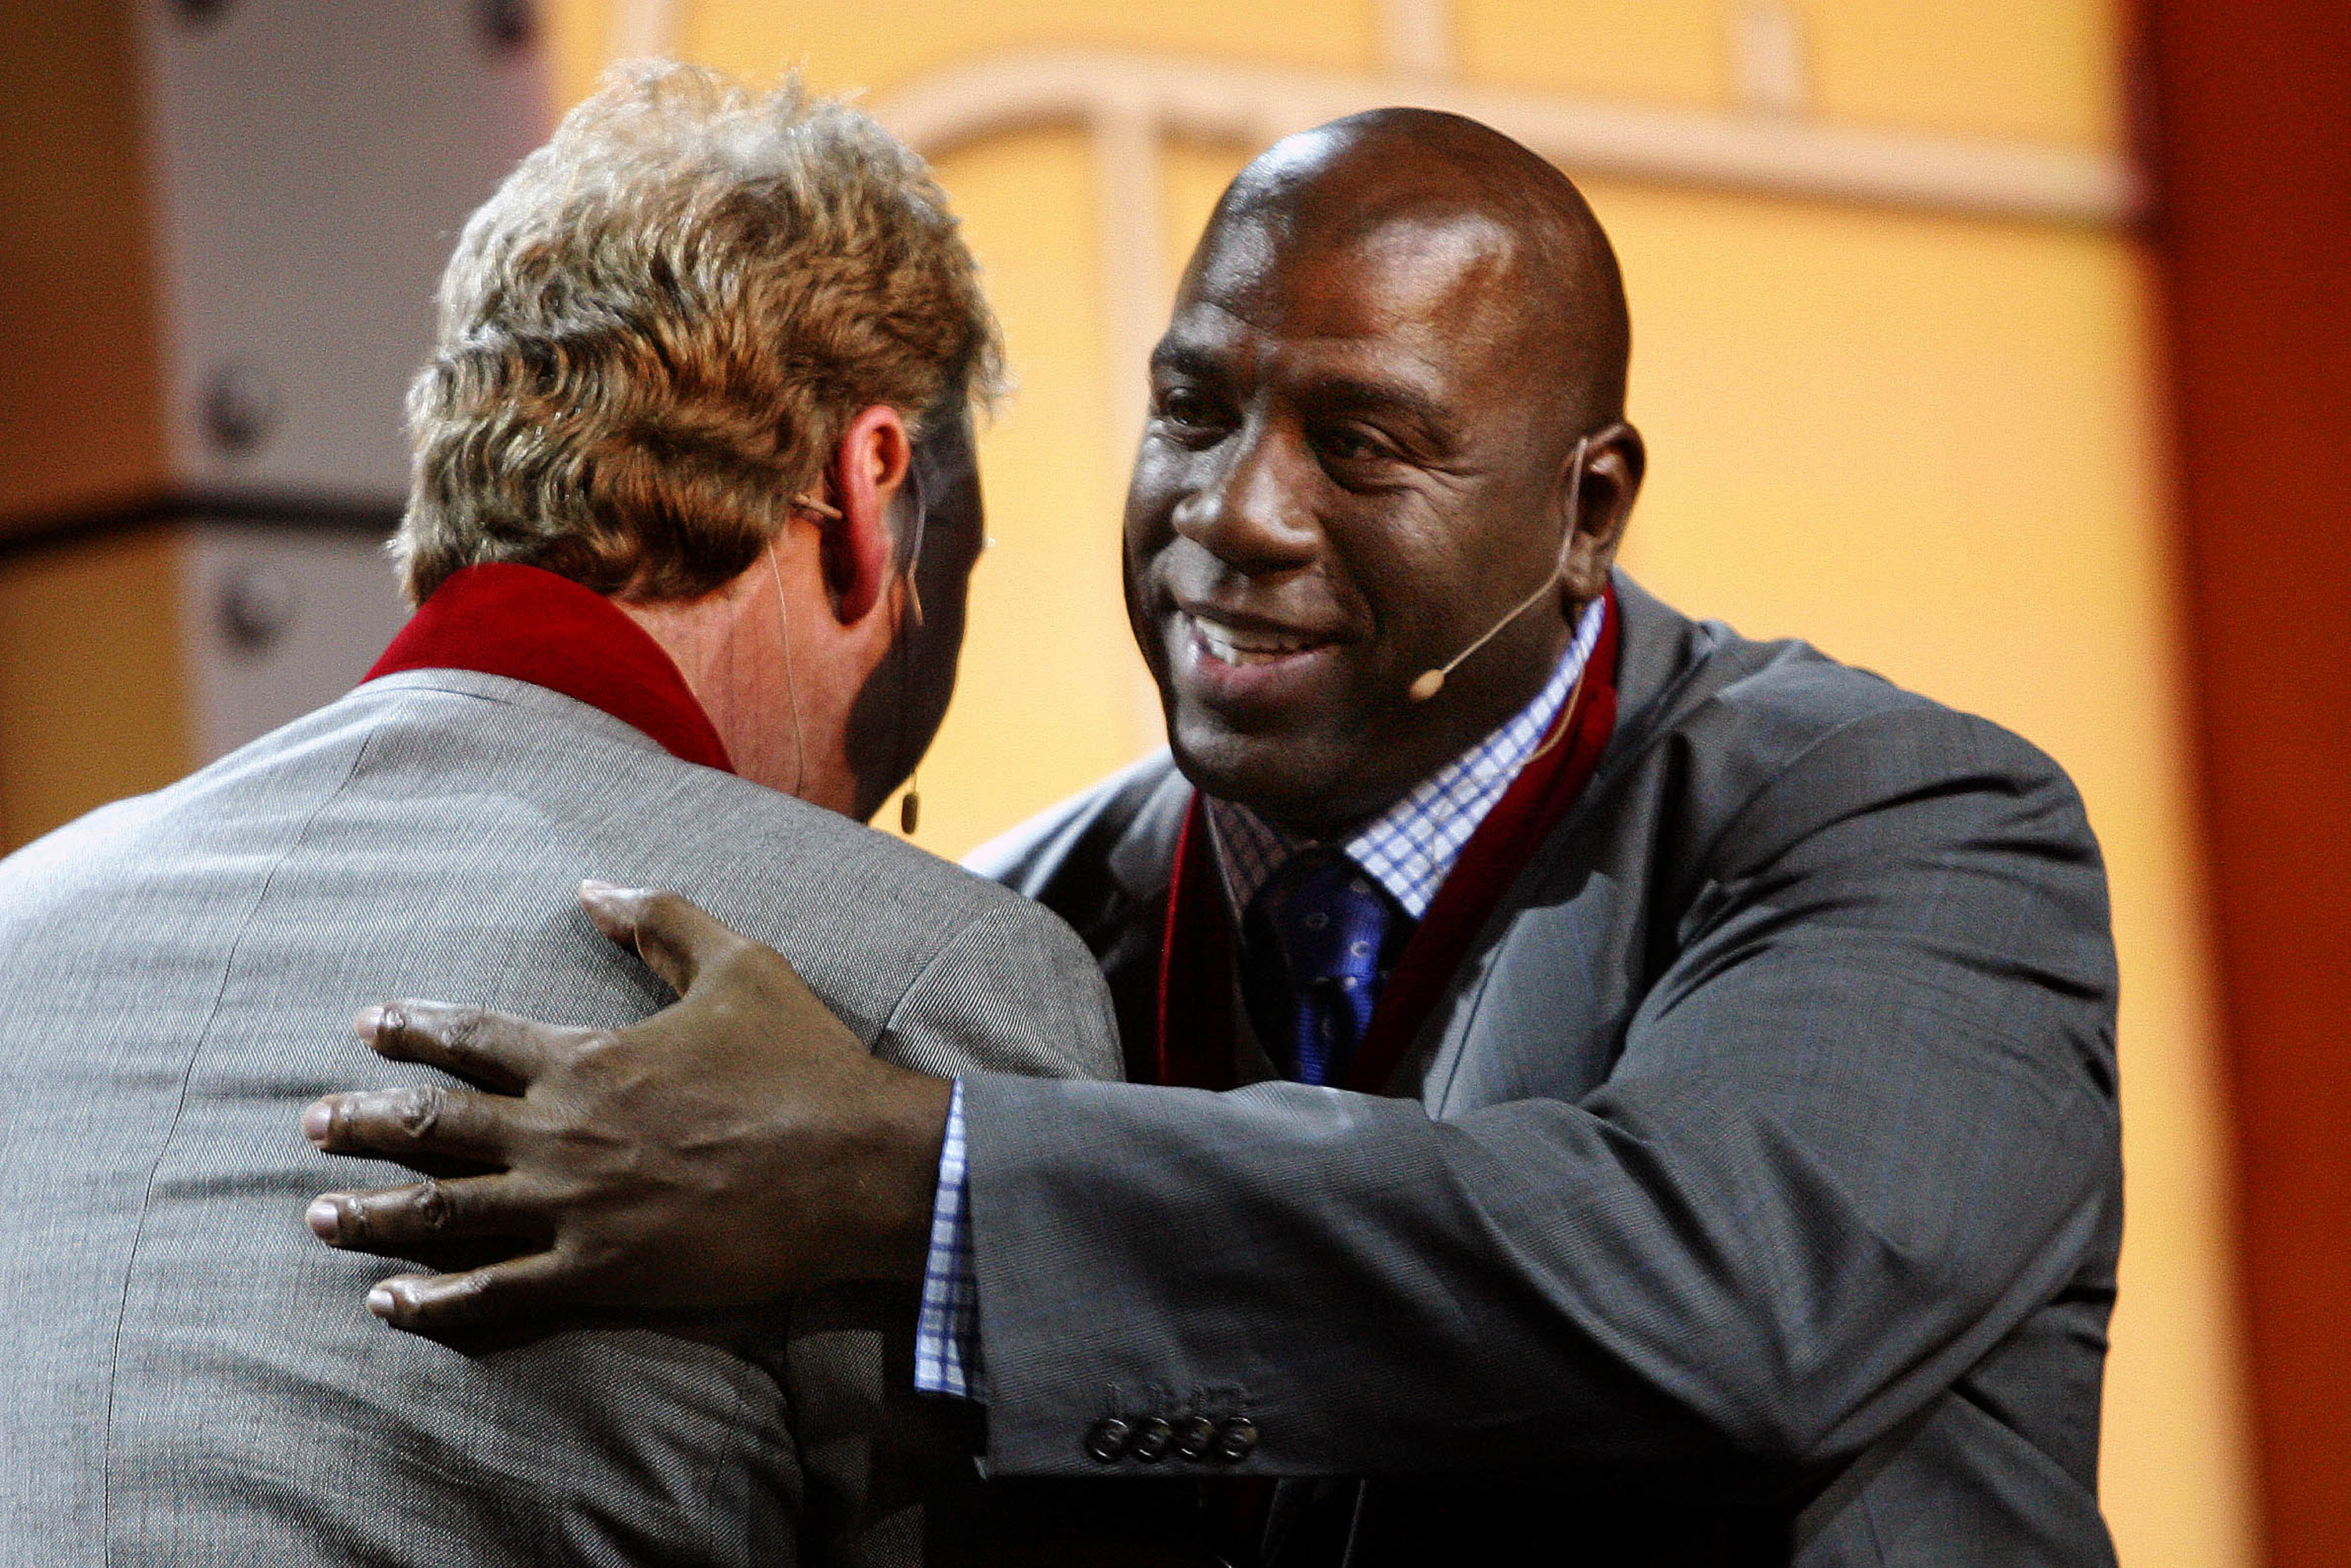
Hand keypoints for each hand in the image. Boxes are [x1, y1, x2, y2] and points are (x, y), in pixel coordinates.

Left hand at [302, 881, 952, 1334]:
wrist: (856, 1167)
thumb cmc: (804, 1063)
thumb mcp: (739, 964)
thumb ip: (661, 919)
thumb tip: (593, 885)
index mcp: (587, 1057)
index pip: (471, 1039)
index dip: (412, 1031)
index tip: (367, 1028)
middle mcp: (561, 1132)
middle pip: (429, 1128)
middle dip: (359, 1124)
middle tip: (309, 1125)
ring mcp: (574, 1209)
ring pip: (443, 1211)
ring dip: (372, 1213)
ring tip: (319, 1216)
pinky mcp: (601, 1273)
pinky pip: (497, 1291)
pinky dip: (435, 1300)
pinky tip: (389, 1304)